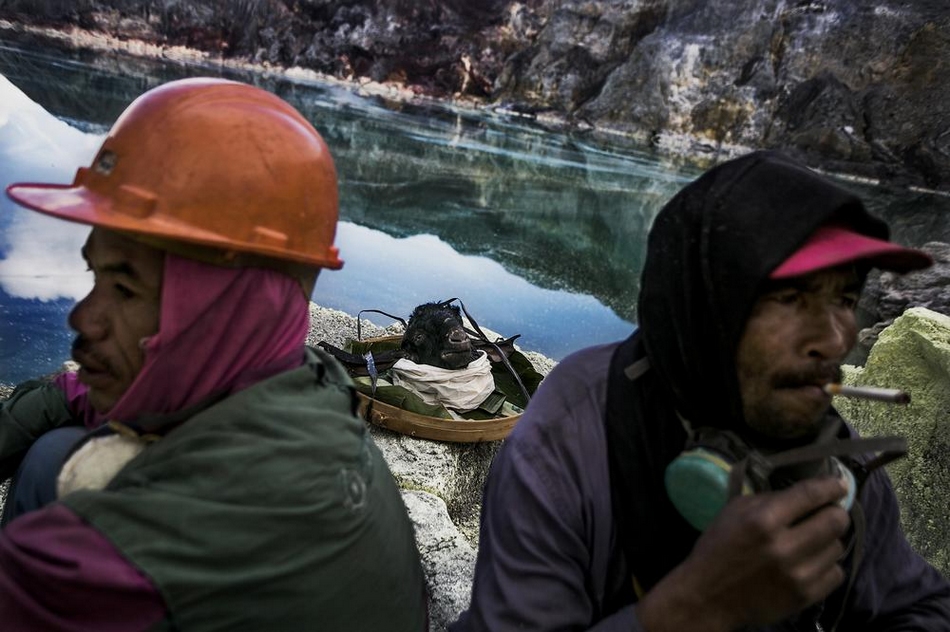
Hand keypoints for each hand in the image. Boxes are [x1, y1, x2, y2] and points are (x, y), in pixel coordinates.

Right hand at [636, 476, 850, 631]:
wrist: (709, 597)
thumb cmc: (719, 547)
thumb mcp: (734, 511)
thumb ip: (769, 499)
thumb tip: (804, 494)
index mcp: (763, 520)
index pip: (810, 495)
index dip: (831, 486)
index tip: (838, 484)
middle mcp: (785, 547)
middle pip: (835, 521)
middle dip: (834, 512)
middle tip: (826, 513)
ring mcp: (798, 574)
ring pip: (838, 547)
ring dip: (827, 540)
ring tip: (810, 541)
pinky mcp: (805, 597)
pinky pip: (836, 574)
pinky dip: (826, 565)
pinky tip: (810, 563)